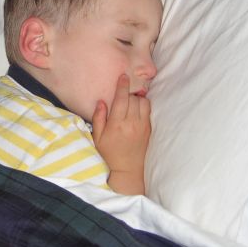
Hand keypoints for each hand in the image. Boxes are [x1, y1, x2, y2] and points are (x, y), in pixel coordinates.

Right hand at [91, 74, 150, 194]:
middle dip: (128, 93)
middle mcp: (131, 123)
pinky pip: (148, 110)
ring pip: (143, 102)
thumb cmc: (109, 153)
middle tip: (122, 94)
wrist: (128, 170)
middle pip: (133, 98)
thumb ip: (98, 118)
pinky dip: (143, 105)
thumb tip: (101, 102)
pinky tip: (137, 108)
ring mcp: (142, 126)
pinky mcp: (149, 129)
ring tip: (129, 102)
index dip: (122, 86)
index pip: (122, 99)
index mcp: (117, 124)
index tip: (123, 76)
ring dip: (136, 99)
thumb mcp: (98, 137)